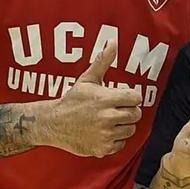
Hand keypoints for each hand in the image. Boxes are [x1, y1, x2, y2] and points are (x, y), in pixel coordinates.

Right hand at [45, 41, 143, 156]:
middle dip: (128, 111)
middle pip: (136, 114)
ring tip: (110, 120)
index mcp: (105, 99)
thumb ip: (103, 61)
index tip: (122, 98)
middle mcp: (107, 117)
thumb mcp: (87, 79)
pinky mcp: (103, 148)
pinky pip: (121, 144)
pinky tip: (104, 132)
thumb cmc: (72, 100)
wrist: (53, 124)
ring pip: (130, 130)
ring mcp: (105, 134)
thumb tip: (113, 41)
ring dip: (123, 125)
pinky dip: (115, 140)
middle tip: (116, 109)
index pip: (136, 98)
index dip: (130, 97)